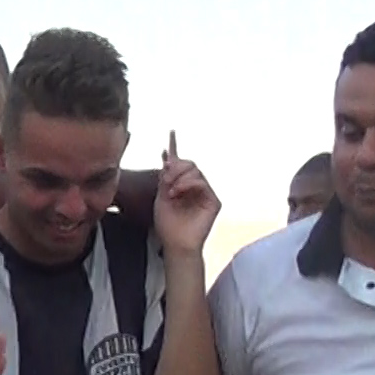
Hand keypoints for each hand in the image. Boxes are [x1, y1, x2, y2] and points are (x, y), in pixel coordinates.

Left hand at [154, 131, 219, 256]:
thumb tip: (165, 154)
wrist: (175, 242)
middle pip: (189, 163)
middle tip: (165, 178)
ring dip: (180, 178)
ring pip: (195, 172)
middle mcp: (195, 186)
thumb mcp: (161, 194)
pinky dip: (188, 185)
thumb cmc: (167, 223)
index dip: (176, 146)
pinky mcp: (214, 201)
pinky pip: (202, 183)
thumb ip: (165, 175)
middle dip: (175, 167)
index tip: (172, 131)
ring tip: (171, 192)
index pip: (180, 162)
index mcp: (181, 184)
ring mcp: (206, 193)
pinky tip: (177, 193)